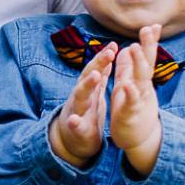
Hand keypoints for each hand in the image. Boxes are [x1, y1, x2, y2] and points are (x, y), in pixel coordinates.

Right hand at [48, 43, 115, 166]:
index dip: (103, 57)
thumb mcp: (94, 93)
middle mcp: (80, 97)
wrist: (70, 140)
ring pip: (80, 97)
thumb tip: (107, 54)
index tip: (114, 45)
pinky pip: (74, 125)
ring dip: (86, 86)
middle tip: (109, 54)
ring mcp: (75, 111)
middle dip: (97, 65)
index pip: (95, 69)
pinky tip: (74, 121)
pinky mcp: (75, 129)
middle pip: (87, 77)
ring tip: (95, 76)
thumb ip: (99, 76)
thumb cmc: (85, 114)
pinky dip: (74, 123)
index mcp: (88, 90)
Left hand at [109, 24, 162, 175]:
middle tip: (148, 29)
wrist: (138, 139)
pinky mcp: (131, 114)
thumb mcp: (130, 85)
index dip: (149, 42)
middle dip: (148, 46)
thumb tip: (127, 48)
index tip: (153, 24)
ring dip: (138, 64)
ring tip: (133, 47)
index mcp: (140, 80)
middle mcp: (143, 88)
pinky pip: (131, 103)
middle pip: (147, 64)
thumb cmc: (132, 110)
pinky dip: (130, 94)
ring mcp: (139, 101)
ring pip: (140, 81)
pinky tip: (128, 84)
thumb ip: (128, 67)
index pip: (147, 57)